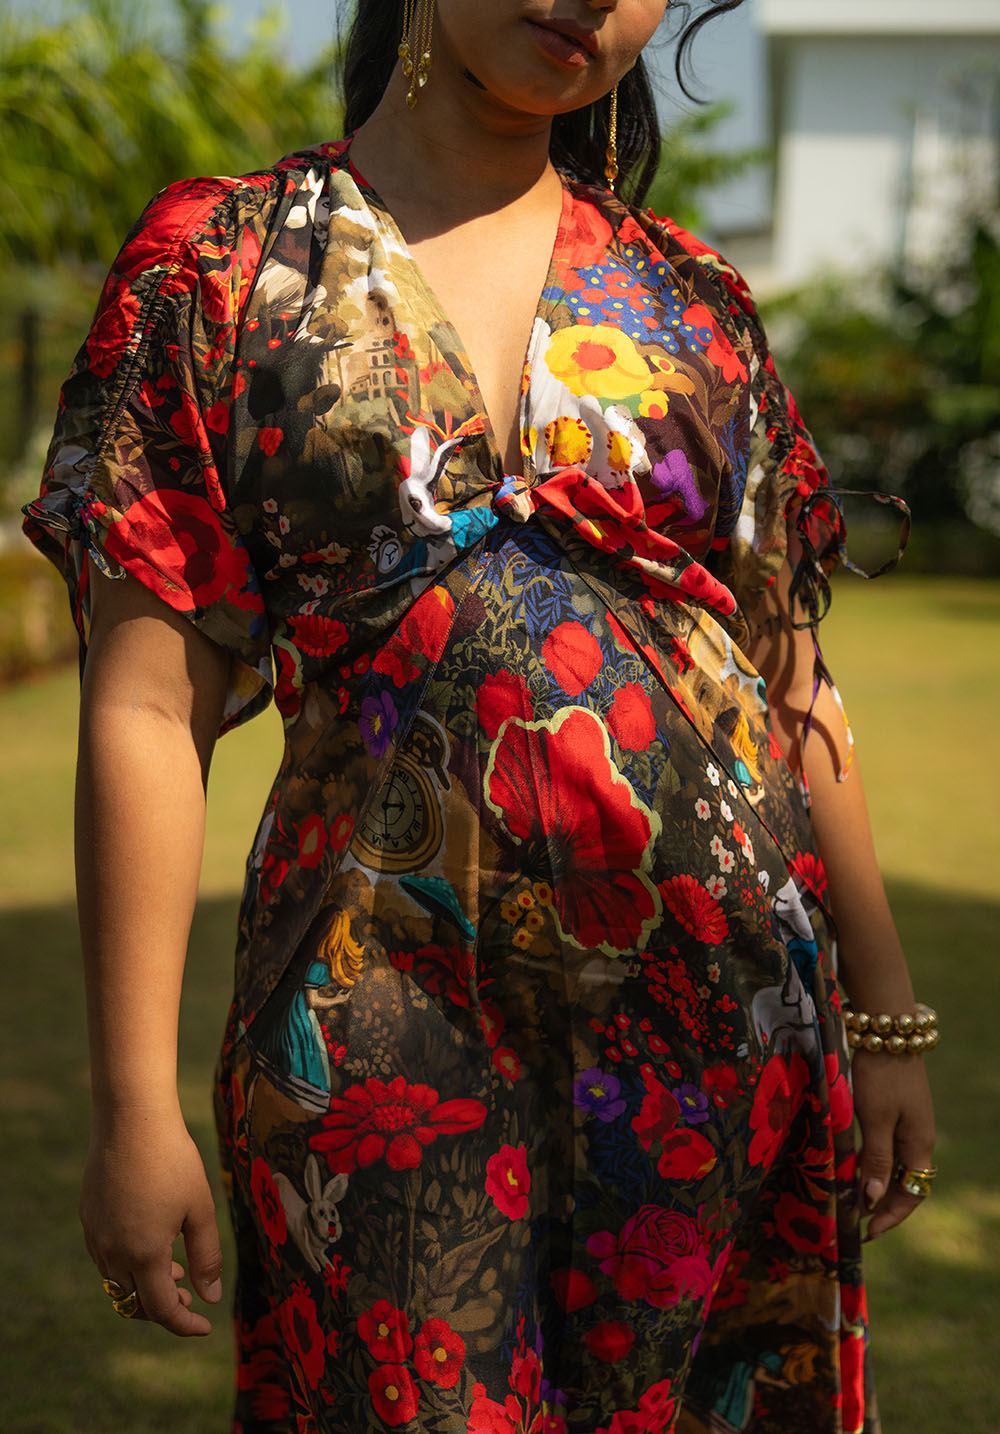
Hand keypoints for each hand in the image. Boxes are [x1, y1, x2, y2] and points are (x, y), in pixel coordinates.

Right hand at [81, 1106, 223, 1335]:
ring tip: (175, 1271)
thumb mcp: (199, 1208)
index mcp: (144, 1254)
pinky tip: (150, 1244)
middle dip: (164, 1306)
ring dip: (144, 1285)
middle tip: (191, 1296)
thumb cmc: (172, 1160)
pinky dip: (127, 1263)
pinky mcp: (88, 1217)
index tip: (204, 1327)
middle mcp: (113, 1252)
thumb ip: (207, 1256)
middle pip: (134, 1302)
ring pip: (117, 1281)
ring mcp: (95, 1235)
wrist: (131, 1121)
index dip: (184, 1324)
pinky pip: (105, 1256)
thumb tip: (210, 1296)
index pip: (161, 1309)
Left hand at [850, 1050, 935, 1239]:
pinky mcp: (896, 1111)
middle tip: (856, 1219)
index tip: (868, 1232)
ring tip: (852, 1198)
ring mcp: (909, 1125)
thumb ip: (877, 1159)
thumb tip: (875, 1200)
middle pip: (905, 1184)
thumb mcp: (876, 1120)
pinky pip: (887, 1148)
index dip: (892, 1216)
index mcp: (919, 1146)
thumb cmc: (881, 1077)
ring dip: (876, 1184)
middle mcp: (919, 1140)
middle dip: (883, 1205)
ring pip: (895, 1166)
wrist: (888, 1033)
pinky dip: (873, 1162)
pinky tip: (853, 1165)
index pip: (912, 1195)